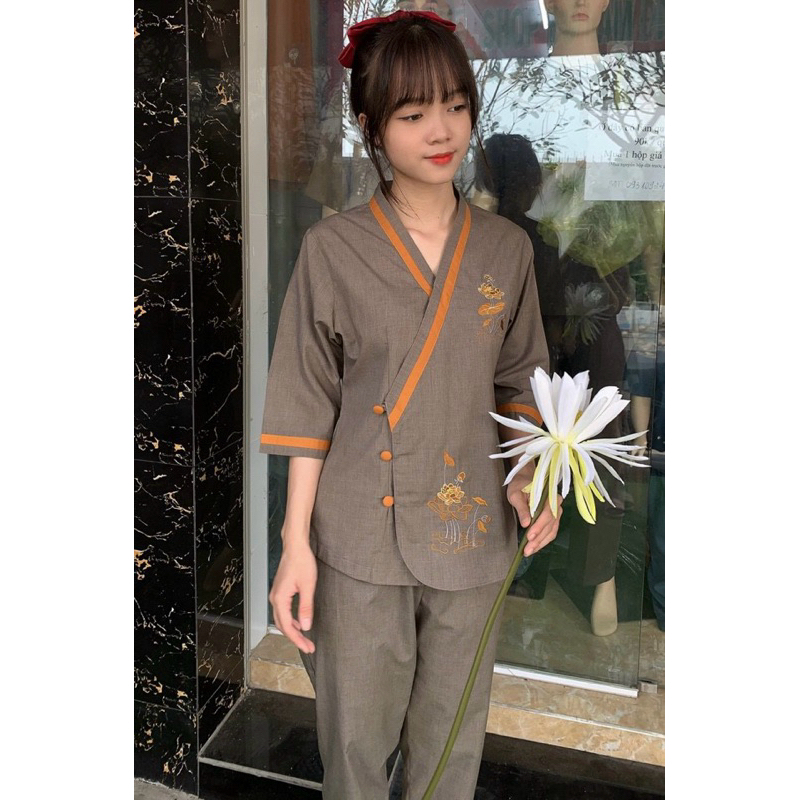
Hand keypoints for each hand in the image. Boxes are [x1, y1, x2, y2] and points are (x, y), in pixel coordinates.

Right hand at [268, 540, 317, 654]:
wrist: (295, 546)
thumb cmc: (301, 561)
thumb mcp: (308, 586)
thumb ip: (306, 607)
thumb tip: (306, 626)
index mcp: (280, 599)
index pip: (288, 626)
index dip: (298, 640)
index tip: (308, 648)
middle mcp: (275, 598)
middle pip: (283, 625)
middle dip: (295, 638)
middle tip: (308, 647)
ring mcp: (276, 595)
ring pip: (282, 619)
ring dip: (293, 630)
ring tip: (305, 638)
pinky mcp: (280, 591)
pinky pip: (283, 611)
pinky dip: (290, 620)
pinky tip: (299, 622)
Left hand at [506, 466, 561, 556]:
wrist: (524, 480)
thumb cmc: (519, 485)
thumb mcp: (515, 494)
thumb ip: (521, 508)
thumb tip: (526, 524)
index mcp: (549, 495)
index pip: (547, 513)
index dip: (539, 526)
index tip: (529, 536)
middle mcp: (556, 504)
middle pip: (550, 525)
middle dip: (538, 539)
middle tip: (527, 549)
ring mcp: (556, 512)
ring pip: (552, 531)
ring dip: (541, 543)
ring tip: (529, 551)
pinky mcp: (553, 519)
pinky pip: (551, 532)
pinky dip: (543, 541)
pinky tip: (534, 547)